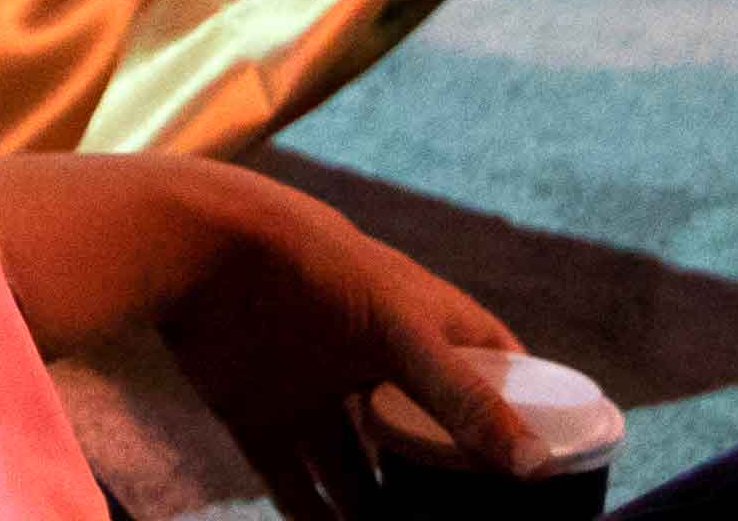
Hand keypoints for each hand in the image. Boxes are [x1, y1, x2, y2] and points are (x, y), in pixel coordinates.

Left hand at [0, 155, 530, 520]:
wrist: (190, 243)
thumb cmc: (309, 267)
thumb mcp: (397, 327)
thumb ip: (462, 397)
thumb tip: (534, 464)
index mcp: (411, 315)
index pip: (484, 363)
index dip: (517, 406)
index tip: (548, 465)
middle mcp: (366, 354)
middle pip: (417, 429)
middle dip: (441, 480)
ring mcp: (313, 385)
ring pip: (356, 467)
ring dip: (377, 512)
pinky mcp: (260, 412)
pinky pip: (295, 482)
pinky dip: (315, 518)